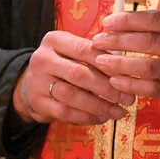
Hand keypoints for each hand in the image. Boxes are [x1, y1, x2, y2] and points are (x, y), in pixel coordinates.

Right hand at [12, 30, 133, 125]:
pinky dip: (86, 117)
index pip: (84, 49)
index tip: (128, 76)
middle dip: (107, 88)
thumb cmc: (62, 65)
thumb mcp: (73, 52)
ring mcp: (37, 81)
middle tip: (128, 98)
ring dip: (99, 106)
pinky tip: (102, 118)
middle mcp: (42, 58)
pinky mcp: (37, 102)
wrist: (31, 85)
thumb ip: (96, 54)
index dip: (107, 63)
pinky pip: (65, 112)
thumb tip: (127, 63)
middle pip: (79, 74)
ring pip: (72, 96)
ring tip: (119, 112)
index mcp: (54, 40)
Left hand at [92, 10, 159, 115]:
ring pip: (149, 67)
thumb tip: (128, 19)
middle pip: (149, 41)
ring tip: (101, 62)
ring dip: (121, 64)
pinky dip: (133, 85)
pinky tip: (117, 82)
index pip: (156, 19)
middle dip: (118, 41)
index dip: (128, 20)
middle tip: (97, 41)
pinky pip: (155, 89)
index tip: (107, 21)